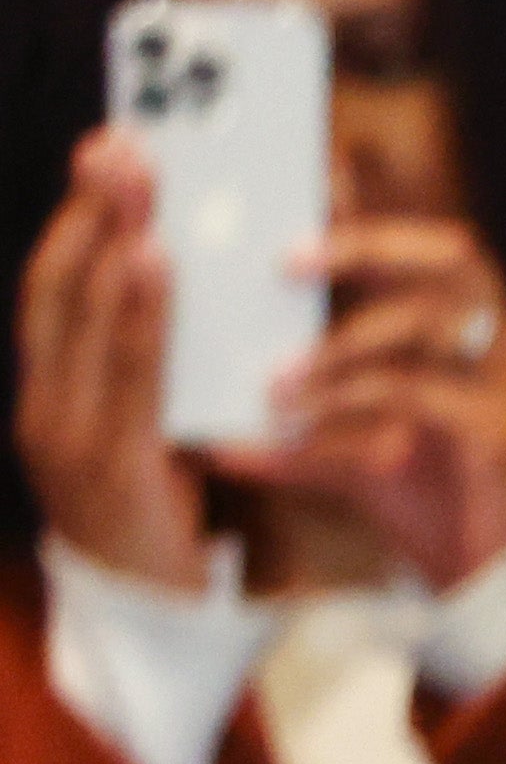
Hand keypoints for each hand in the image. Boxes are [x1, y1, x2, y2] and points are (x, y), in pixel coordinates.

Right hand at [17, 135, 203, 584]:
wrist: (152, 621)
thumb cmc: (163, 515)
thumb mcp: (156, 430)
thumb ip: (165, 366)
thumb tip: (203, 278)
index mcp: (52, 394)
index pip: (54, 289)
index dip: (76, 217)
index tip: (106, 150)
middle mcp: (44, 406)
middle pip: (57, 287)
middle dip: (88, 210)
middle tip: (122, 142)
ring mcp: (66, 436)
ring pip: (80, 319)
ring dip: (109, 241)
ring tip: (140, 183)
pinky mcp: (108, 465)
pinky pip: (123, 373)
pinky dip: (137, 312)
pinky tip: (157, 263)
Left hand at [223, 213, 505, 591]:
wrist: (492, 575)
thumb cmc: (427, 495)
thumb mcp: (349, 446)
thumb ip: (294, 420)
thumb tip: (201, 423)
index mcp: (464, 328)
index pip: (420, 247)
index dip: (366, 213)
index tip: (298, 188)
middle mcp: (496, 338)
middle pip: (451, 255)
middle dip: (366, 244)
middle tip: (285, 259)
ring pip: (429, 320)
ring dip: (341, 340)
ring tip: (277, 374)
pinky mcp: (500, 427)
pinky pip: (418, 392)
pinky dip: (349, 401)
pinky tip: (298, 422)